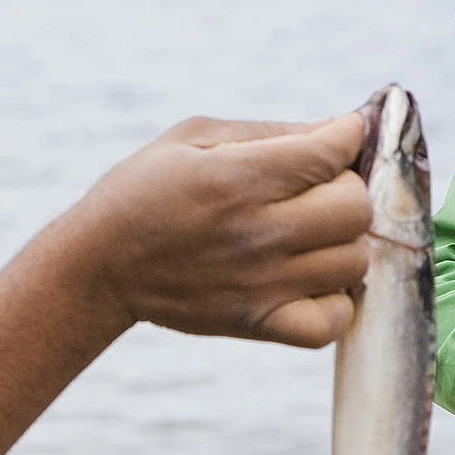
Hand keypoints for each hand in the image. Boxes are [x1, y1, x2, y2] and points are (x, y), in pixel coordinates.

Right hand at [0, 113, 371, 454]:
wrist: (98, 268)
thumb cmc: (144, 191)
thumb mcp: (194, 137)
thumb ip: (270, 131)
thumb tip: (340, 130)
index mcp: (238, 178)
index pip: (335, 151)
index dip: (347, 136)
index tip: (334, 138)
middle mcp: (257, 234)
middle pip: (357, 207)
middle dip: (346, 187)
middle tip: (316, 188)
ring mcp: (263, 284)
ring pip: (354, 260)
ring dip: (342, 241)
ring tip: (311, 233)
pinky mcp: (259, 323)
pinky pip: (333, 321)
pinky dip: (336, 301)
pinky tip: (312, 278)